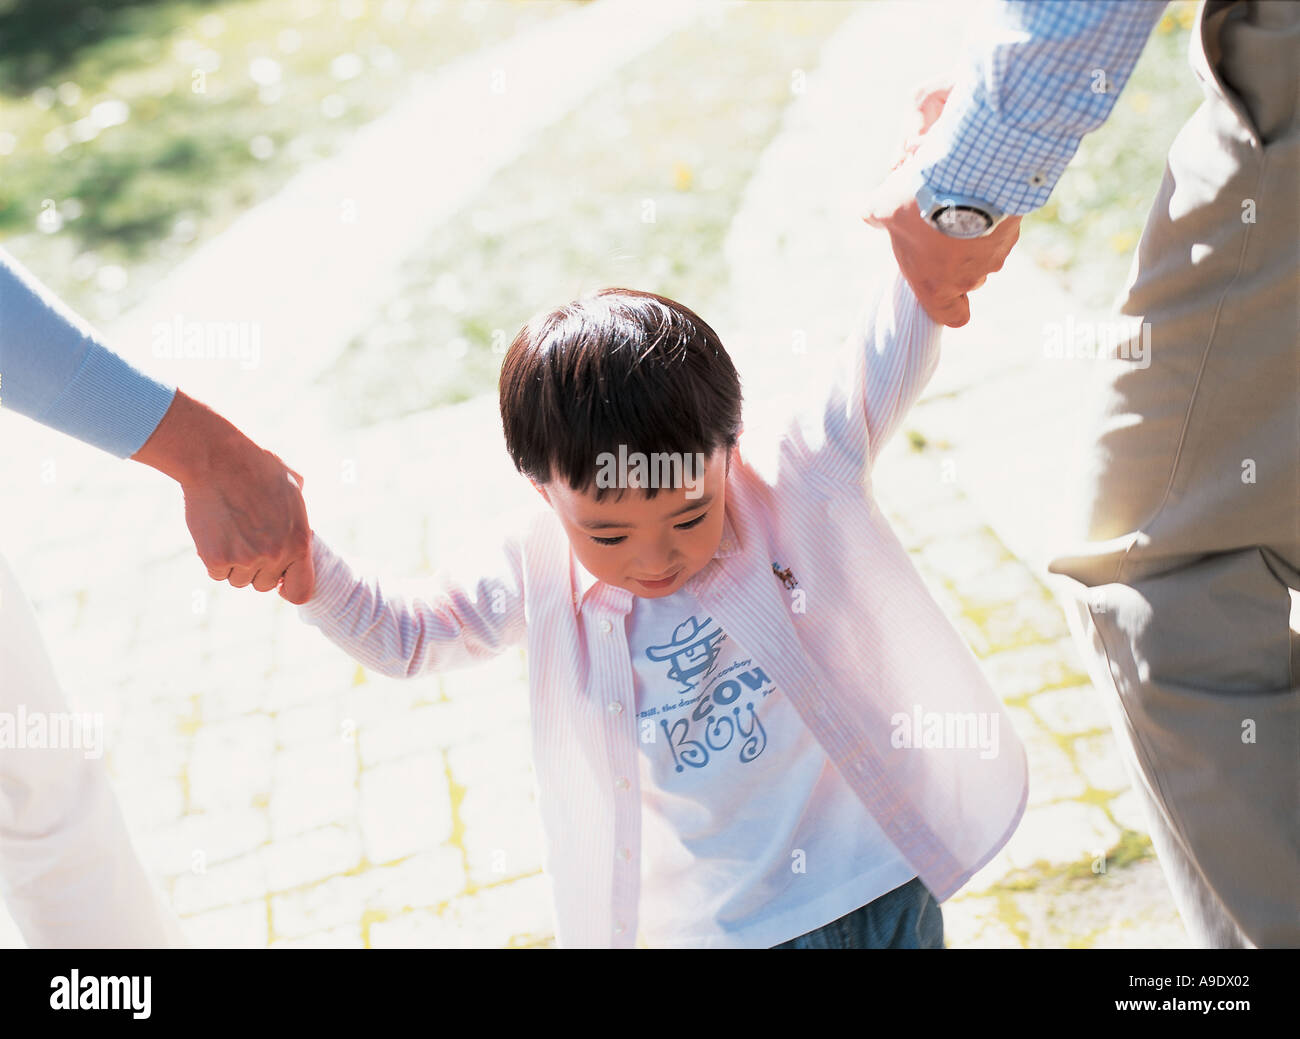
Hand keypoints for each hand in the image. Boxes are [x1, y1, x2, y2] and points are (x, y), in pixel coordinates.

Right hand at [132, 390, 315, 603]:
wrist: (219, 459)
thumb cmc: (258, 467)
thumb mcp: (295, 488)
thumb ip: (300, 515)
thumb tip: (300, 524)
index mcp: (299, 543)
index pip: (301, 592)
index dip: (288, 587)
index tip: (280, 579)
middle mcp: (274, 556)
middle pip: (264, 585)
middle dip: (257, 569)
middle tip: (249, 541)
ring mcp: (244, 559)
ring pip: (238, 581)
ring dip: (235, 565)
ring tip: (232, 533)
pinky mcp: (215, 558)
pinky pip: (217, 573)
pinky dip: (215, 559)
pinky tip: (216, 534)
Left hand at [863, 81, 1021, 327]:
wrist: (970, 175)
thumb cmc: (920, 201)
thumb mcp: (883, 207)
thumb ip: (874, 216)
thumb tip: (869, 213)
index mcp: (937, 286)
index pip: (953, 317)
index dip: (950, 307)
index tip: (942, 290)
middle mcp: (971, 278)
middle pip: (968, 280)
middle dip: (955, 260)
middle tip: (940, 231)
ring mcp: (996, 256)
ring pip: (985, 253)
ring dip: (974, 236)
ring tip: (958, 206)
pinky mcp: (1014, 230)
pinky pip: (1000, 229)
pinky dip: (990, 217)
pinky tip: (976, 194)